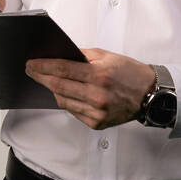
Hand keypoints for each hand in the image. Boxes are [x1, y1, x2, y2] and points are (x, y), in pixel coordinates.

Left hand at [25, 48, 155, 129]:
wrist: (149, 94)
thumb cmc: (129, 72)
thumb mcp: (107, 56)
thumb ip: (82, 56)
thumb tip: (59, 56)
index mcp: (99, 75)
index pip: (62, 69)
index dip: (43, 66)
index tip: (31, 63)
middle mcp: (97, 95)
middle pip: (58, 86)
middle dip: (41, 77)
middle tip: (31, 71)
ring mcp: (97, 112)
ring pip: (63, 101)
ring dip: (53, 90)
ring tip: (48, 80)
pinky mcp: (97, 123)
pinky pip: (73, 111)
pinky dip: (67, 101)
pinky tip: (67, 93)